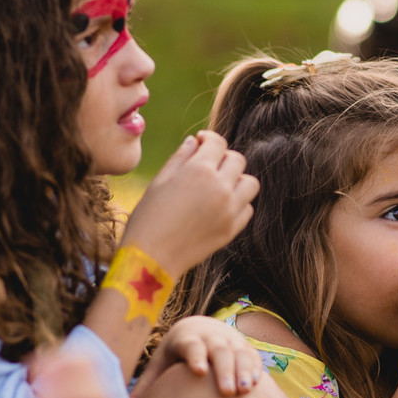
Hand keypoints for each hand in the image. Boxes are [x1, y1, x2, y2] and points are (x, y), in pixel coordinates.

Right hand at [121, 130, 258, 275]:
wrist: (151, 257)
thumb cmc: (148, 218)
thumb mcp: (160, 181)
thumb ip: (180, 157)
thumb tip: (194, 142)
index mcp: (200, 171)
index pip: (217, 143)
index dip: (209, 139)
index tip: (202, 142)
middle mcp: (220, 188)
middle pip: (237, 160)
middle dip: (223, 158)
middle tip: (208, 165)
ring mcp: (230, 210)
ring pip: (249, 183)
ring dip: (237, 180)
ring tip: (219, 186)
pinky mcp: (232, 230)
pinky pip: (247, 208)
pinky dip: (238, 203)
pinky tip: (220, 206)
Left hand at [135, 315, 262, 396]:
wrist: (202, 332)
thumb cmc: (174, 357)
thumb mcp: (160, 365)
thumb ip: (149, 384)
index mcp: (185, 339)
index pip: (191, 345)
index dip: (195, 356)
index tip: (198, 372)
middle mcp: (210, 337)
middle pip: (219, 350)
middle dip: (224, 370)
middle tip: (227, 392)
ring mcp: (229, 341)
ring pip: (239, 353)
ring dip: (243, 371)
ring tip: (244, 391)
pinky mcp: (244, 348)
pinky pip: (252, 357)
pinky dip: (254, 369)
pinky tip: (255, 385)